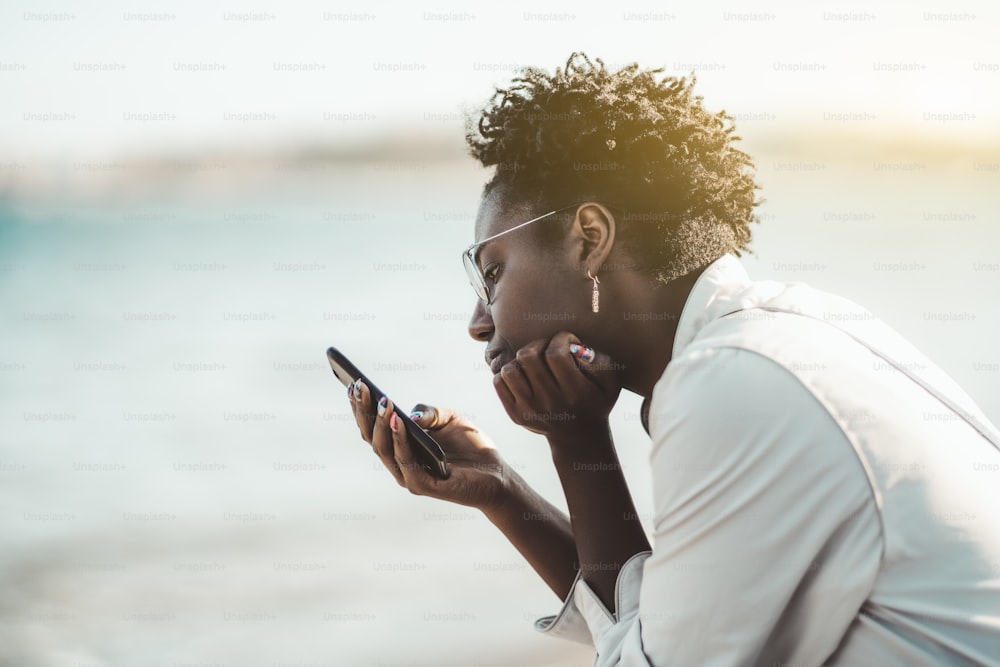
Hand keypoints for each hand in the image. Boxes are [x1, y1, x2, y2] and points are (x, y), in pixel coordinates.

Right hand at [348, 382, 507, 510]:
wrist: (497, 474)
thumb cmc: (471, 446)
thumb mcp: (449, 418)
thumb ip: (429, 413)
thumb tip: (408, 414)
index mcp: (402, 448)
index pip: (374, 429)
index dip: (362, 408)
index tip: (353, 385)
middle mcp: (400, 463)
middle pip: (373, 439)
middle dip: (364, 412)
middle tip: (360, 388)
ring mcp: (410, 476)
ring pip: (385, 451)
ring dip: (381, 425)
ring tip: (382, 402)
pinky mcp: (424, 486)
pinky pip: (406, 462)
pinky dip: (400, 441)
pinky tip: (399, 422)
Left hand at [493, 331, 621, 439]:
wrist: (579, 437)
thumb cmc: (596, 401)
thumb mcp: (611, 382)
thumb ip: (601, 361)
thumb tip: (576, 347)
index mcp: (574, 392)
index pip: (555, 354)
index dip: (561, 339)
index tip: (568, 341)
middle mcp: (550, 402)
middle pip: (528, 356)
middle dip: (539, 343)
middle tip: (548, 348)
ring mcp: (529, 409)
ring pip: (509, 369)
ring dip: (521, 360)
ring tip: (534, 362)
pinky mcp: (516, 414)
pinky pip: (499, 383)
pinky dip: (508, 373)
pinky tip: (524, 375)